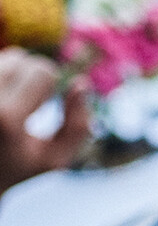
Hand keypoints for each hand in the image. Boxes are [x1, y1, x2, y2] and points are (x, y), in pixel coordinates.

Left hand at [0, 48, 90, 193]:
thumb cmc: (15, 167)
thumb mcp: (54, 159)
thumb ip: (78, 126)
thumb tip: (81, 84)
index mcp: (7, 119)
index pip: (42, 72)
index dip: (54, 83)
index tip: (50, 100)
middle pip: (20, 59)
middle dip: (34, 75)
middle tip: (32, 99)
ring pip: (5, 57)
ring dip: (16, 71)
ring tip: (15, 96)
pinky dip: (5, 74)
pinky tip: (5, 95)